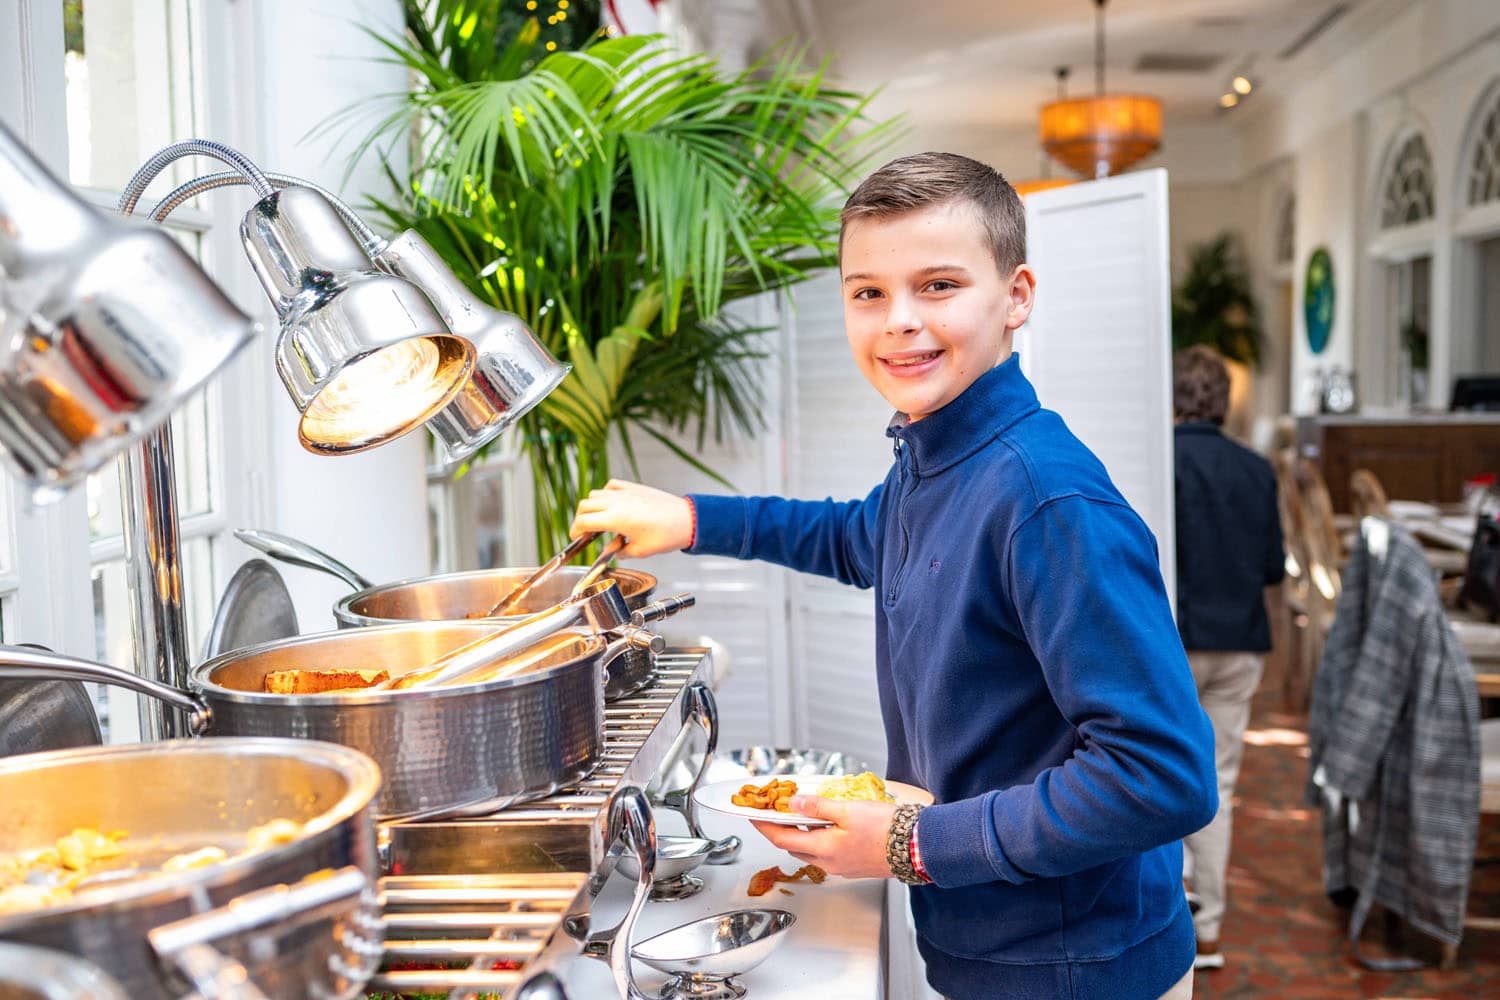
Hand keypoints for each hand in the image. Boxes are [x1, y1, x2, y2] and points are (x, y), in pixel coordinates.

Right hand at [569, 479, 693, 557]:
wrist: (687, 520)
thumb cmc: (667, 535)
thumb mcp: (640, 551)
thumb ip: (621, 551)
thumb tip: (614, 550)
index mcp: (616, 519)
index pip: (583, 521)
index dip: (575, 530)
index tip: (575, 537)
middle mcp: (617, 502)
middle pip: (584, 506)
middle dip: (580, 519)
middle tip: (584, 531)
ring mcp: (625, 492)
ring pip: (595, 494)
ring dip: (591, 506)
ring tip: (598, 518)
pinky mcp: (634, 487)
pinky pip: (611, 485)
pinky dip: (605, 493)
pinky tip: (611, 503)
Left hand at [750, 796, 897, 879]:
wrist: (917, 846)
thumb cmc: (886, 828)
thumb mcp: (847, 810)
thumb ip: (817, 808)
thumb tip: (793, 804)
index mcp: (824, 849)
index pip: (782, 839)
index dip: (764, 826)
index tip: (753, 815)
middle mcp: (830, 863)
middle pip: (794, 846)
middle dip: (781, 829)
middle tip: (775, 811)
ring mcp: (842, 867)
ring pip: (811, 850)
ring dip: (801, 834)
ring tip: (799, 814)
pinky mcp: (854, 866)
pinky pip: (827, 853)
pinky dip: (818, 839)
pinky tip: (826, 825)